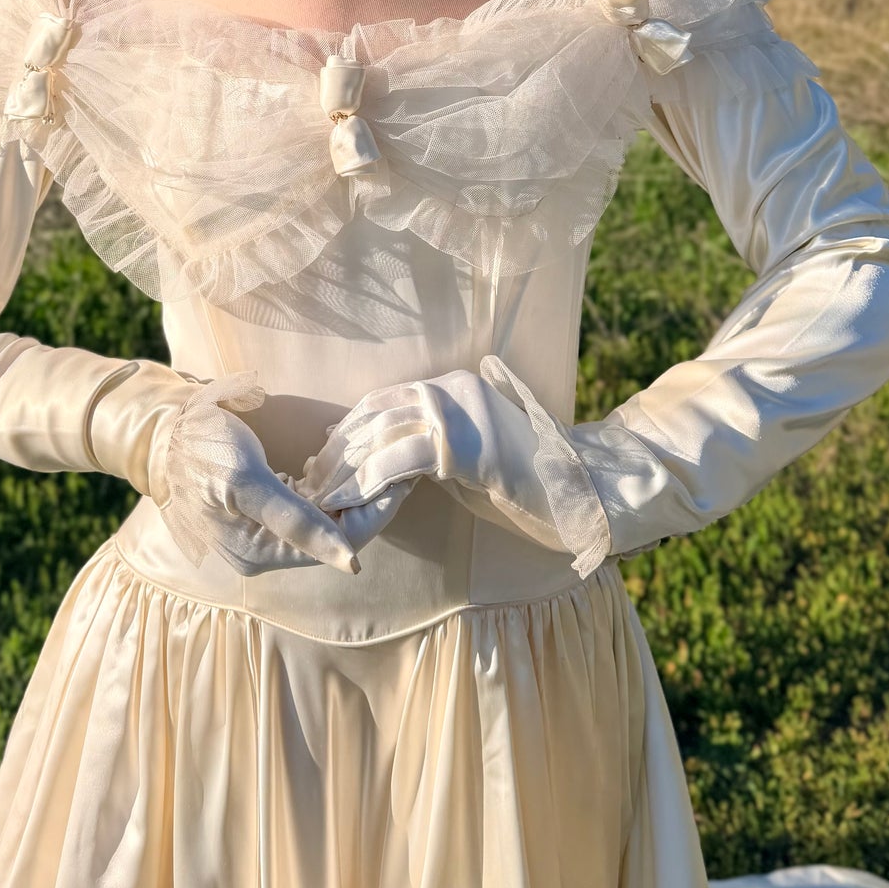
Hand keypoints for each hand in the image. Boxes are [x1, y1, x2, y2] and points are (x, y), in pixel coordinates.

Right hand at [151, 371, 408, 576]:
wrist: (162, 428)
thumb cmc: (200, 449)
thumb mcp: (247, 480)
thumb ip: (296, 520)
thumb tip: (350, 562)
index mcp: (259, 553)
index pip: (337, 544)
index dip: (374, 514)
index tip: (404, 479)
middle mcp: (264, 550)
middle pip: (335, 533)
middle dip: (368, 500)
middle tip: (401, 463)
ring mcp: (263, 531)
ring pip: (325, 516)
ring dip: (351, 488)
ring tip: (378, 458)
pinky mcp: (263, 509)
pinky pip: (308, 503)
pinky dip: (328, 482)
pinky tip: (338, 458)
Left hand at [295, 357, 612, 576]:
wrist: (578, 490)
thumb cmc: (527, 482)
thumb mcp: (473, 453)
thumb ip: (434, 444)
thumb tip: (384, 456)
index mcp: (455, 384)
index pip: (386, 398)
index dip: (351, 427)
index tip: (325, 453)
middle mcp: (453, 389)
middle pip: (377, 413)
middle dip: (339, 449)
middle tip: (311, 479)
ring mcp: (459, 412)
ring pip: (381, 436)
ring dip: (344, 470)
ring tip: (319, 497)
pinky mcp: (463, 444)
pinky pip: (399, 461)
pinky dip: (367, 482)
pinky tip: (346, 503)